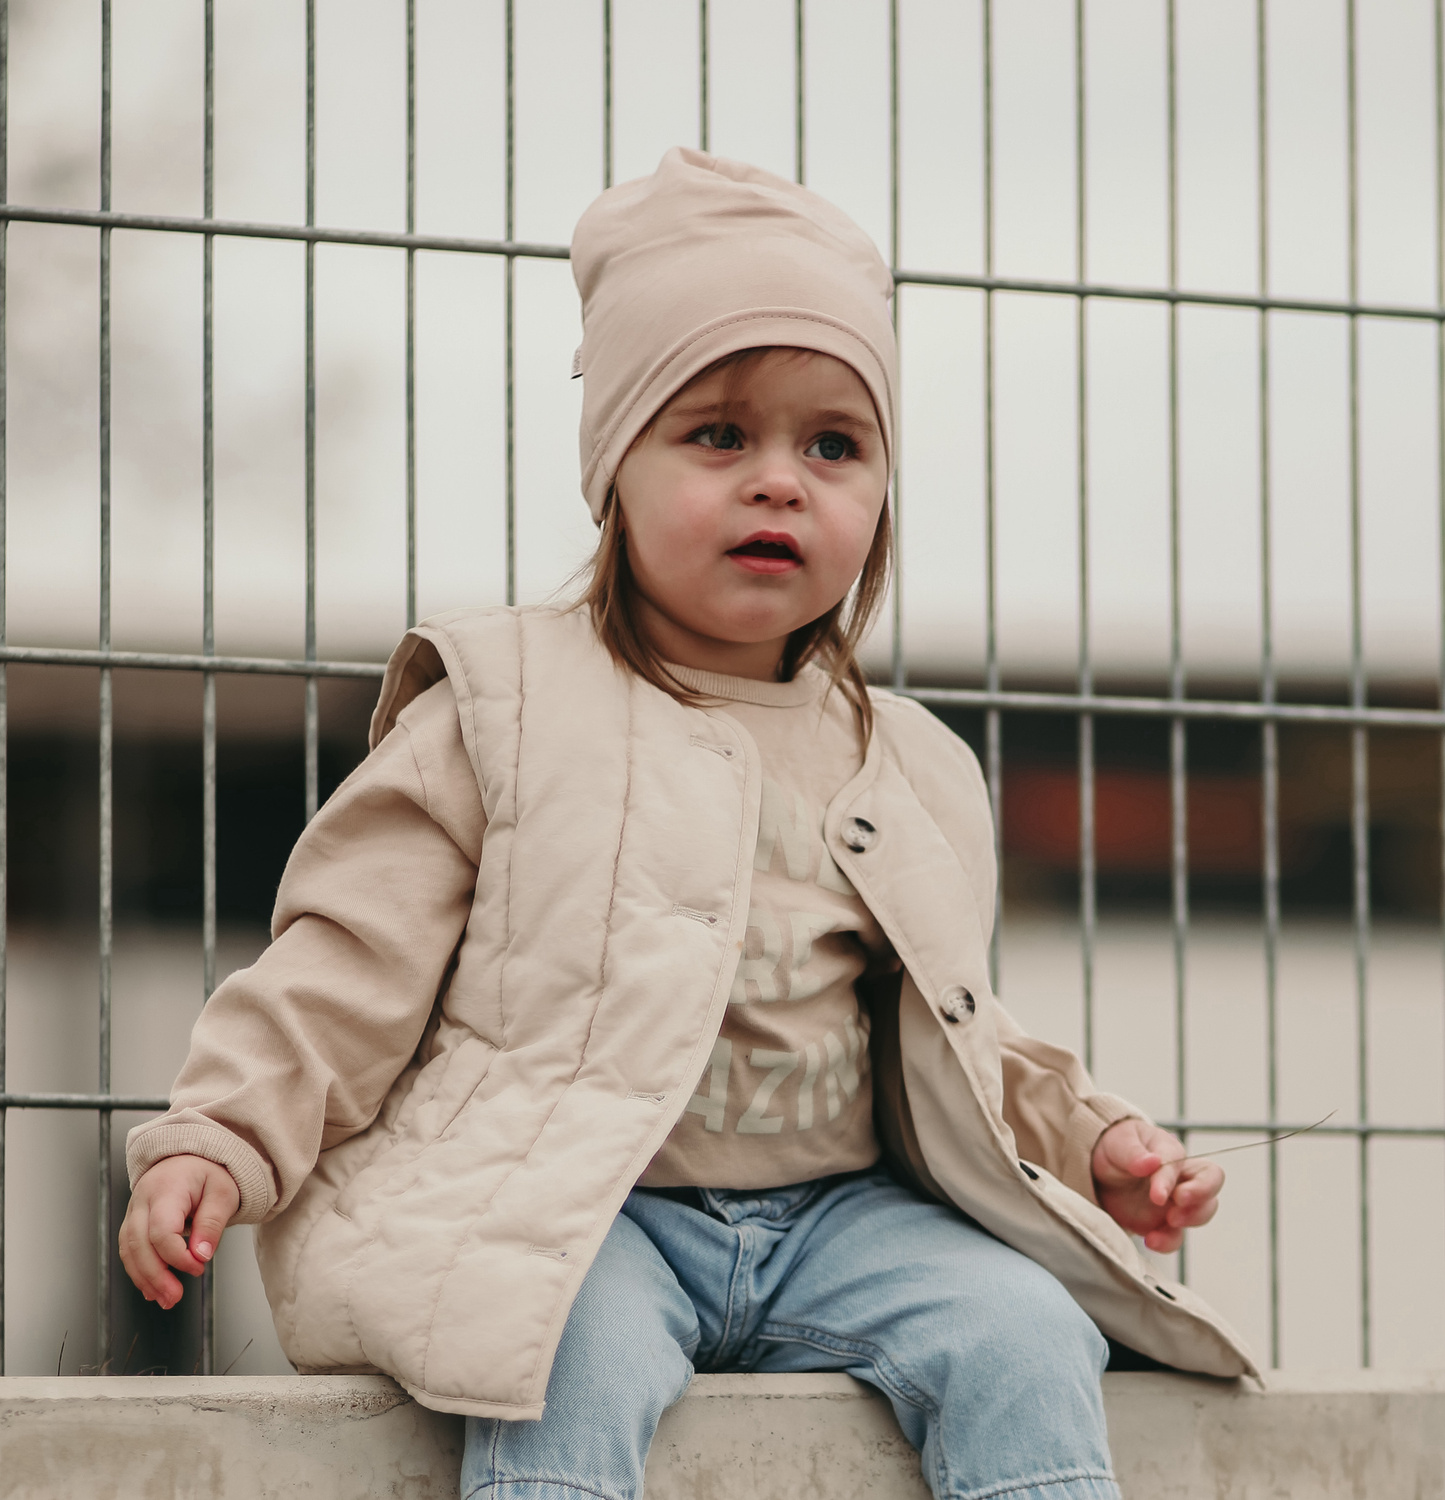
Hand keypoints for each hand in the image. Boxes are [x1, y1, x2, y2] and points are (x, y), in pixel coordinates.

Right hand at [119, 1155, 239, 1309]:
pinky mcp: (133, 1222)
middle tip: (174, 1297)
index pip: (161, 1231)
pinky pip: (129, 1250)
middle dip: (155, 1276)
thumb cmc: (208, 1172)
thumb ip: (212, 1223)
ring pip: (128, 1250)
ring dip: (144, 1279)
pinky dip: (139, 1271)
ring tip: (166, 1299)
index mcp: (166, 1188)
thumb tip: (201, 1256)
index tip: (199, 1267)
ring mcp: (133, 1211)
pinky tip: (153, 1289)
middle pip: (138, 1244)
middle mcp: (142, 1200)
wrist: (191, 1157)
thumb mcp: (223, 1192)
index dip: (177, 1256)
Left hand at [1090, 1118, 1221, 1253]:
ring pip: (1201, 1213)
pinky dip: (1168, 1242)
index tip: (1157, 1195)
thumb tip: (1151, 1161)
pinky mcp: (1162, 1224)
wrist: (1098, 1171)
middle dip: (1200, 1198)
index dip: (1172, 1181)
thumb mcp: (1118, 1142)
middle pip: (1211, 1185)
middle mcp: (1180, 1178)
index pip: (1183, 1164)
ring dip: (1190, 1220)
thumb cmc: (1115, 1147)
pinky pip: (1175, 1237)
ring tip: (1169, 1223)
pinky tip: (1151, 1241)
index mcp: (1171, 1152)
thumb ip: (1133, 1152)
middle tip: (1177, 1208)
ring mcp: (1174, 1203)